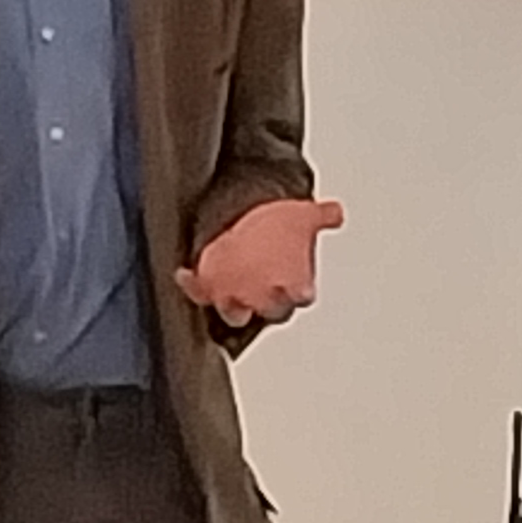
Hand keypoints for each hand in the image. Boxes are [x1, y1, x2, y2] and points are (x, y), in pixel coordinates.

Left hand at [175, 195, 344, 332]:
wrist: (248, 210)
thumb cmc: (277, 222)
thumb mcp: (302, 215)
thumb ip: (322, 215)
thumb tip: (337, 212)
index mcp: (294, 286)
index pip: (301, 297)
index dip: (298, 294)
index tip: (297, 287)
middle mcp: (267, 297)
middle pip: (268, 310)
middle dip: (262, 301)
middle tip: (256, 289)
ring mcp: (238, 295)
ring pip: (234, 311)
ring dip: (228, 304)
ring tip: (221, 287)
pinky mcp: (211, 288)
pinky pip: (201, 293)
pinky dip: (192, 285)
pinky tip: (184, 273)